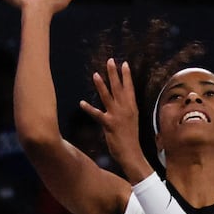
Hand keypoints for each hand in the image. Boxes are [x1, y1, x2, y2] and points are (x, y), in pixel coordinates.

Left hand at [79, 59, 148, 180]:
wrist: (132, 153)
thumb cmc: (130, 139)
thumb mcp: (131, 121)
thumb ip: (125, 110)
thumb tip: (120, 103)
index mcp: (132, 108)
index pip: (130, 88)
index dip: (127, 76)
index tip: (124, 64)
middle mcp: (126, 109)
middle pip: (119, 88)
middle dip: (114, 74)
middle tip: (110, 60)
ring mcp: (118, 116)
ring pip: (108, 97)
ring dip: (101, 85)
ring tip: (95, 74)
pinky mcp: (109, 124)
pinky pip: (97, 114)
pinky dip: (89, 108)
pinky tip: (82, 103)